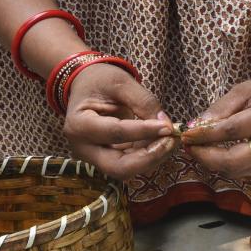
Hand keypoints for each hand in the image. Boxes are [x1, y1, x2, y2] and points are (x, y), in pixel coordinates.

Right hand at [63, 62, 177, 179]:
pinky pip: (131, 163)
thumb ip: (143, 102)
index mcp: (79, 124)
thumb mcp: (121, 82)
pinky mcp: (108, 158)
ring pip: (127, 169)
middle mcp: (83, 148)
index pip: (115, 133)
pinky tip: (162, 139)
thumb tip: (166, 125)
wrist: (86, 86)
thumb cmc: (100, 81)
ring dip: (153, 157)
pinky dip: (150, 155)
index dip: (144, 131)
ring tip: (171, 137)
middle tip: (171, 140)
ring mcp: (94, 157)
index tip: (168, 127)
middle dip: (149, 157)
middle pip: (119, 167)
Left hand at [181, 72, 250, 178]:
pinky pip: (245, 172)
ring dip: (213, 164)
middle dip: (207, 157)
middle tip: (189, 147)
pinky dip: (226, 166)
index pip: (232, 130)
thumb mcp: (246, 90)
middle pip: (236, 160)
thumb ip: (221, 109)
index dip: (205, 135)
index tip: (186, 134)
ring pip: (238, 171)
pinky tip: (215, 154)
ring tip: (198, 150)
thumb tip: (196, 127)